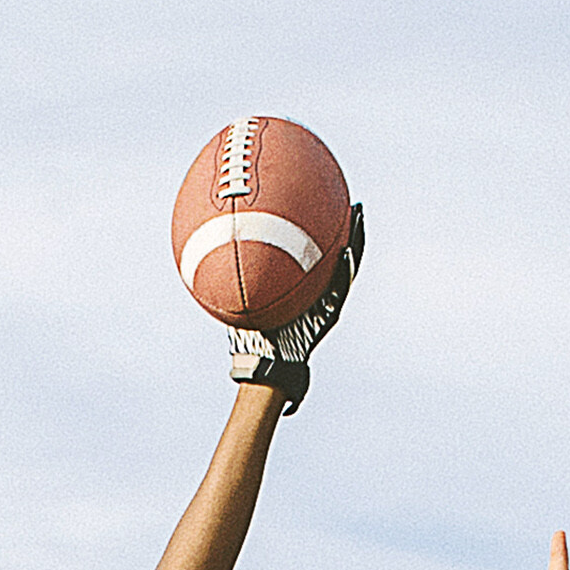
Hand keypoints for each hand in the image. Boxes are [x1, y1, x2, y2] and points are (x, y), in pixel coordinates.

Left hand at [227, 204, 365, 414]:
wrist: (267, 366)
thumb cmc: (251, 337)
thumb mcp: (244, 302)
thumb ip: (242, 279)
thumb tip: (211, 249)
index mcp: (303, 286)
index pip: (318, 252)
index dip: (325, 230)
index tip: (326, 203)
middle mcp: (317, 291)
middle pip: (337, 253)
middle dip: (347, 229)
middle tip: (354, 206)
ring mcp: (325, 302)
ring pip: (345, 266)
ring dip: (355, 242)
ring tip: (359, 218)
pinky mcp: (329, 316)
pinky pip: (339, 289)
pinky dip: (346, 270)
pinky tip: (347, 251)